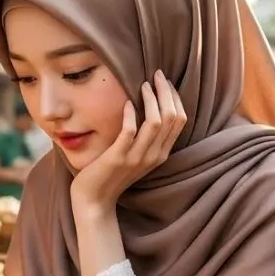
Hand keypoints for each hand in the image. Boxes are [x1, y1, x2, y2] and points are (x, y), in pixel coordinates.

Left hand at [69, 70, 186, 211]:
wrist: (94, 200)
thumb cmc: (112, 174)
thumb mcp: (136, 155)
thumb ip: (145, 138)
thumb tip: (148, 108)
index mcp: (161, 154)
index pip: (179, 120)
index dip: (175, 98)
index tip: (165, 82)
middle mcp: (154, 155)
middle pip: (172, 118)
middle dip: (166, 92)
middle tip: (156, 75)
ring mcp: (137, 157)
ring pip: (156, 122)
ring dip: (151, 99)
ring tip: (143, 85)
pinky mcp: (118, 158)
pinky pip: (130, 132)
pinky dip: (131, 114)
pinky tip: (127, 103)